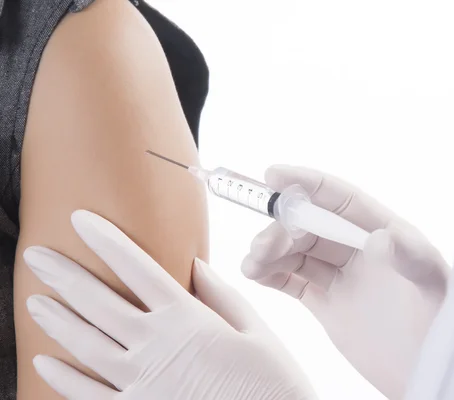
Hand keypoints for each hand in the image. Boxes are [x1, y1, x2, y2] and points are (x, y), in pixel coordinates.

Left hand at [23, 210, 316, 399]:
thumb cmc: (270, 382)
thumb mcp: (256, 331)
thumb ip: (222, 296)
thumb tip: (196, 264)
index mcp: (188, 320)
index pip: (138, 270)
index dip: (107, 242)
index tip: (82, 220)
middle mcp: (157, 347)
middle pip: (100, 304)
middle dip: (64, 276)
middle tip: (36, 256)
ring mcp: (142, 383)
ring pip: (86, 346)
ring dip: (56, 321)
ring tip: (34, 300)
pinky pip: (89, 395)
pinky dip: (63, 378)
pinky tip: (44, 362)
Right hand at [242, 165, 449, 398]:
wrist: (426, 369)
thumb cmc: (441, 322)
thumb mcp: (434, 285)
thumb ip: (410, 257)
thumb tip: (379, 237)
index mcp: (383, 231)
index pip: (340, 199)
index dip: (307, 184)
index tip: (273, 176)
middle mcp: (358, 249)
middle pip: (311, 226)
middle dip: (282, 229)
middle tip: (262, 246)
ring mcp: (341, 276)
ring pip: (297, 253)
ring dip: (270, 252)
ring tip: (252, 265)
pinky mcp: (327, 304)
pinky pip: (293, 282)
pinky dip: (271, 275)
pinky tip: (256, 275)